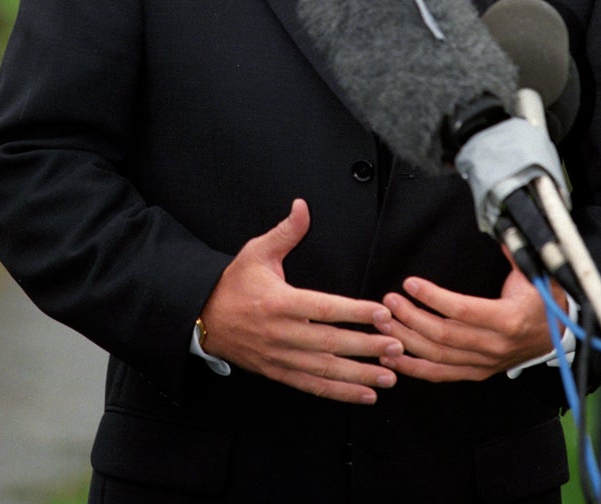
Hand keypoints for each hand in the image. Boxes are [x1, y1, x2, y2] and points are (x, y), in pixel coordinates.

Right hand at [200, 198, 402, 403]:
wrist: (203, 317)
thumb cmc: (234, 283)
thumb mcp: (257, 252)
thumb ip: (286, 232)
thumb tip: (302, 206)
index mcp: (279, 302)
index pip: (324, 308)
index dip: (355, 312)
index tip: (381, 312)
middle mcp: (281, 333)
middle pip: (330, 343)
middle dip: (367, 347)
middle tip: (398, 346)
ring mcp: (280, 357)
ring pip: (325, 370)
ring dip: (360, 375)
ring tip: (390, 376)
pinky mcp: (279, 372)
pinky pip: (313, 386)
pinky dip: (340, 393)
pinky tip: (365, 394)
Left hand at [374, 252, 565, 382]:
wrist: (559, 334)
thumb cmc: (543, 301)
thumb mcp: (535, 274)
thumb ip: (514, 252)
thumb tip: (500, 228)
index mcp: (508, 320)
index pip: (463, 311)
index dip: (433, 298)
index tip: (410, 283)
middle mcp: (495, 345)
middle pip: (444, 335)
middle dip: (411, 318)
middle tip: (389, 302)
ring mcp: (485, 362)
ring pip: (438, 356)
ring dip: (407, 341)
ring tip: (384, 323)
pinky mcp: (477, 372)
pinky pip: (442, 374)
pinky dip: (415, 368)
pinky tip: (393, 357)